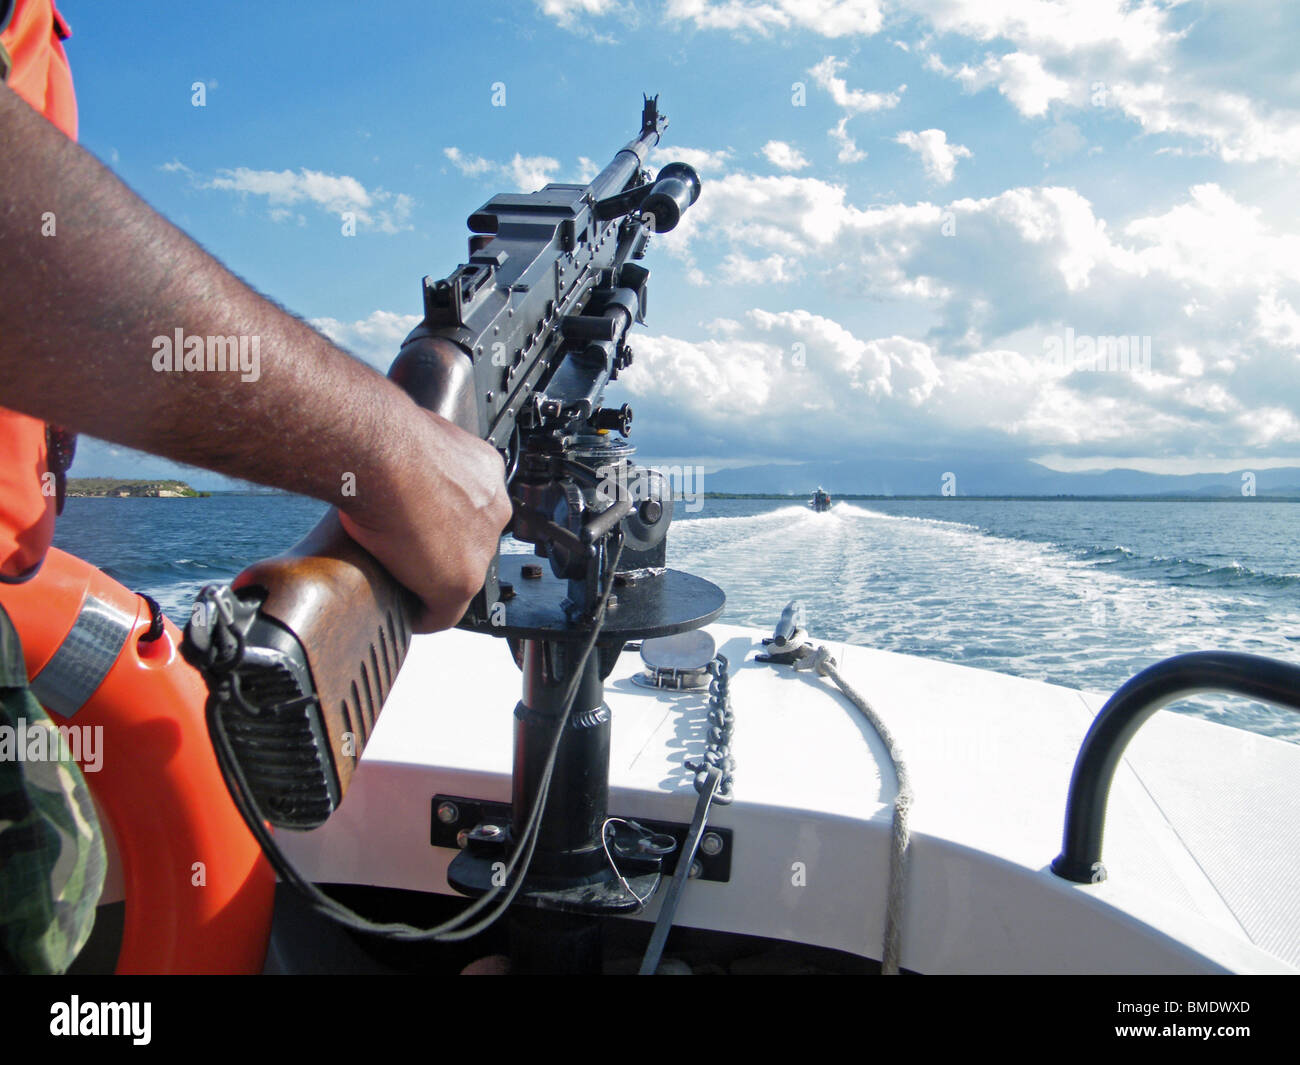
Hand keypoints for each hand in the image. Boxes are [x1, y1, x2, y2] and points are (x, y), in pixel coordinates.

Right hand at [338, 409, 511, 632]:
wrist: (383, 454)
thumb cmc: (385, 440)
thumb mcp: (410, 441)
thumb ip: (415, 460)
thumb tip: (390, 466)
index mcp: (484, 471)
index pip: (470, 507)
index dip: (444, 522)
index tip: (422, 527)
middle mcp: (493, 508)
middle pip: (469, 543)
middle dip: (441, 552)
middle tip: (406, 556)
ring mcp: (481, 546)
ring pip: (459, 576)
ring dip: (432, 582)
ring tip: (401, 584)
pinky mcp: (461, 581)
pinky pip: (443, 613)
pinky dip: (423, 617)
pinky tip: (406, 616)